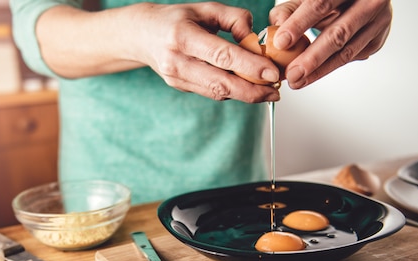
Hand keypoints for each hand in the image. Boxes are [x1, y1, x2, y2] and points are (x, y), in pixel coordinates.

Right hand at [126, 2, 281, 101]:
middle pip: (220, 84)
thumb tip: (254, 39)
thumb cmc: (177, 19)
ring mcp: (176, 78)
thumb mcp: (205, 8)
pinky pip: (211, 93)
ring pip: (217, 93)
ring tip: (267, 92)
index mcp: (183, 36)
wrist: (142, 35)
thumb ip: (233, 18)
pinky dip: (232, 92)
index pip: (222, 56)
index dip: (249, 67)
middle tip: (275, 92)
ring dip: (245, 95)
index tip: (272, 73)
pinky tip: (245, 87)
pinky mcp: (179, 87)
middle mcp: (177, 60)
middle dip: (252, 91)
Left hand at [269, 0, 392, 88]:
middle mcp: (369, 1)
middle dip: (312, 57)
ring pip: (348, 51)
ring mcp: (379, 21)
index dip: (299, 24)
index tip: (281, 42)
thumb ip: (288, 11)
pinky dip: (330, 67)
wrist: (361, 0)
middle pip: (339, 33)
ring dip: (320, 70)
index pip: (321, 4)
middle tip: (292, 73)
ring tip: (298, 81)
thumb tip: (275, 32)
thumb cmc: (328, 0)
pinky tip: (314, 74)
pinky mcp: (378, 39)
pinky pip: (352, 57)